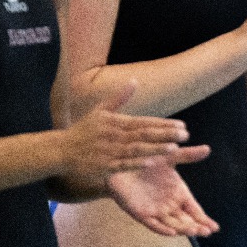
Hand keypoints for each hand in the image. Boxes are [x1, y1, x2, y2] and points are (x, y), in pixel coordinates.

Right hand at [56, 80, 196, 187]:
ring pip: (136, 149)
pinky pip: (122, 165)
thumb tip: (134, 80)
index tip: (182, 125)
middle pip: (144, 135)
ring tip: (173, 148)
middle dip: (165, 135)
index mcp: (116, 122)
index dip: (164, 124)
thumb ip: (119, 98)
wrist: (61, 150)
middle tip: (185, 135)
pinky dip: (136, 164)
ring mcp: (110, 151)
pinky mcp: (104, 166)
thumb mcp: (100, 111)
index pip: (145, 122)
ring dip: (155, 148)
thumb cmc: (83, 130)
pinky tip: (151, 163)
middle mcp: (115, 135)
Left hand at [107, 152, 217, 236]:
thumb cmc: (147, 160)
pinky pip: (153, 224)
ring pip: (173, 225)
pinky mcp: (141, 214)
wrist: (122, 164)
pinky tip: (173, 232)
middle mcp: (169, 205)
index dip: (204, 219)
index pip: (195, 211)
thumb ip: (187, 155)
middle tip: (207, 232)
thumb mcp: (170, 157)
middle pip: (186, 221)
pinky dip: (163, 229)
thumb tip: (208, 148)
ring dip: (183, 229)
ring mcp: (156, 211)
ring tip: (194, 230)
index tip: (215, 228)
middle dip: (197, 227)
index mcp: (179, 194)